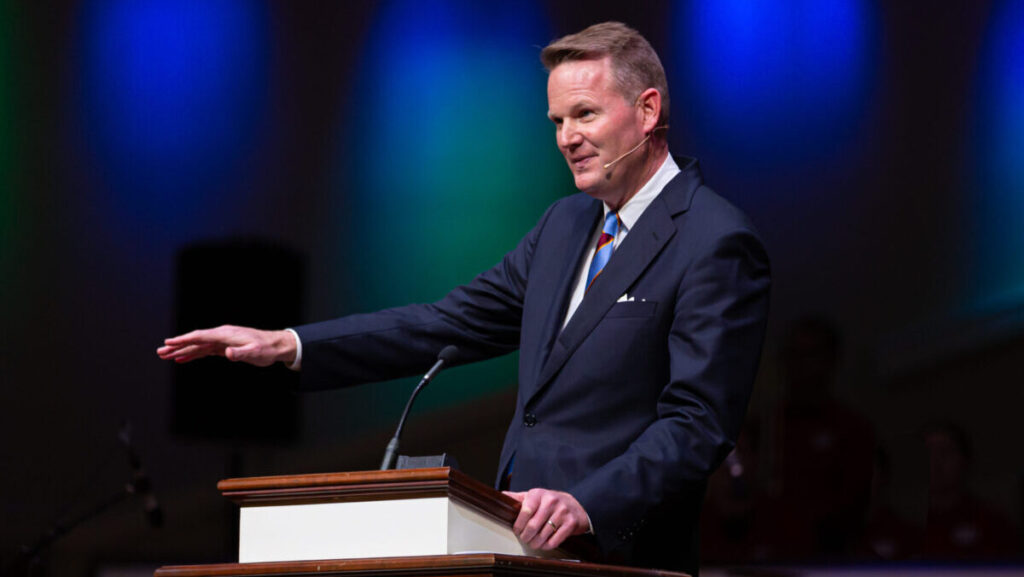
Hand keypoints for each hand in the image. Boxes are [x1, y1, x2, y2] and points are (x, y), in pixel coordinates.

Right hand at [157, 325, 296, 366]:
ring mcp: (222, 341)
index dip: (183, 340)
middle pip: (195, 341)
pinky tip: (183, 359)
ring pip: (198, 346)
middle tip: (160, 352)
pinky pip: (205, 350)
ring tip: (166, 356)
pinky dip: (193, 354)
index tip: (168, 342)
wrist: (276, 346)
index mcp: (225, 334)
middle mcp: (221, 335)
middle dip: (177, 346)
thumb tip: (227, 353)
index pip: (200, 336)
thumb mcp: (254, 353)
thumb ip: (240, 353)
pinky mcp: (225, 347)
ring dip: (182, 351)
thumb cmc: (266, 349)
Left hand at [503, 488, 590, 550]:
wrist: (575, 506)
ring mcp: (562, 512)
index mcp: (539, 494)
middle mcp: (551, 501)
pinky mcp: (571, 523)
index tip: (517, 531)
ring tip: (533, 543)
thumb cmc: (549, 503)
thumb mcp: (534, 497)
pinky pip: (555, 540)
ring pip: (543, 535)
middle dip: (526, 537)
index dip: (519, 525)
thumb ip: (518, 498)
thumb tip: (501, 495)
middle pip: (533, 526)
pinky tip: (544, 544)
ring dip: (535, 543)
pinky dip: (547, 546)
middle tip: (525, 539)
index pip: (525, 511)